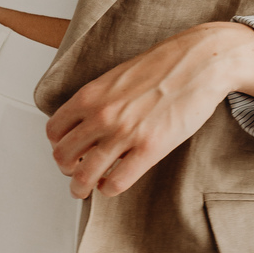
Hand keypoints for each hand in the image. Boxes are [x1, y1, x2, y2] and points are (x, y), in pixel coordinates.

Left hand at [44, 21, 253, 198]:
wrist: (199, 63)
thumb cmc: (163, 66)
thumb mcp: (117, 77)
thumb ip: (98, 100)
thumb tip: (85, 122)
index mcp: (91, 95)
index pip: (55, 130)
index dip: (58, 145)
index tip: (67, 151)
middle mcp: (102, 115)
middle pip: (63, 156)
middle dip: (66, 170)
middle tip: (73, 174)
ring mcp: (124, 133)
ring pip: (84, 175)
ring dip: (80, 187)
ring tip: (85, 190)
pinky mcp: (149, 148)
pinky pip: (116, 182)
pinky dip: (109, 189)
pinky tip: (113, 184)